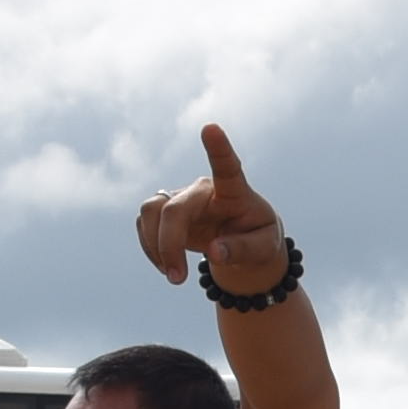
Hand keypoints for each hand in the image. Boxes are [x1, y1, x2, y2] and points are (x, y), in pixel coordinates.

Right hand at [131, 123, 292, 300]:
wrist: (243, 240)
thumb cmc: (257, 238)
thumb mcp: (263, 250)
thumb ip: (242, 250)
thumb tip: (214, 251)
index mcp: (235, 192)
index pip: (228, 167)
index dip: (218, 148)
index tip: (210, 128)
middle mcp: (204, 189)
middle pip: (174, 209)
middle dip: (170, 245)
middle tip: (178, 280)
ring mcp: (181, 196)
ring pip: (151, 211)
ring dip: (156, 247)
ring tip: (175, 277)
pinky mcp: (164, 209)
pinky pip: (144, 224)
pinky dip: (151, 250)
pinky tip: (167, 266)